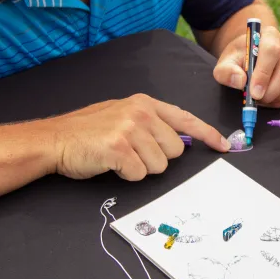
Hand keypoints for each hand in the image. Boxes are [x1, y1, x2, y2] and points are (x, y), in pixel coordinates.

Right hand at [47, 94, 229, 179]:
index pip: (185, 118)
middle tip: (132, 153)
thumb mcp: (123, 115)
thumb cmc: (88, 132)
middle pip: (175, 150)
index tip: (224, 145)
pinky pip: (139, 174)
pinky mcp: (119, 148)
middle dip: (157, 158)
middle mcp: (141, 112)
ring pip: (159, 165)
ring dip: (140, 168)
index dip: (207, 134)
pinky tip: (110, 164)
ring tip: (119, 157)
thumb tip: (180, 141)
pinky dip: (126, 175)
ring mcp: (130, 128)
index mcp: (145, 103)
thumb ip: (151, 123)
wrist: (55, 139)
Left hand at [213, 25, 279, 107]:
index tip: (253, 92)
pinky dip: (278, 100)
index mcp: (269, 35)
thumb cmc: (238, 58)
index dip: (263, 74)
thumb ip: (226, 71)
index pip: (271, 51)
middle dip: (270, 91)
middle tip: (255, 100)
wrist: (249, 57)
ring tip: (257, 98)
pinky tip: (265, 98)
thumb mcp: (225, 62)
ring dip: (274, 97)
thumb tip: (240, 81)